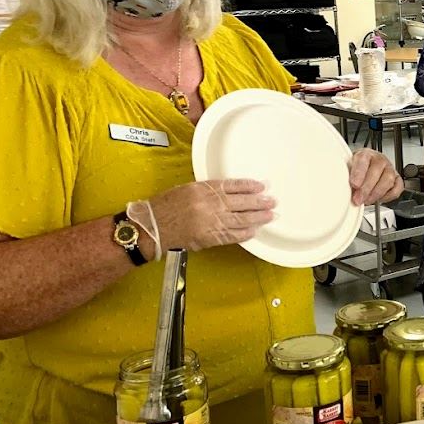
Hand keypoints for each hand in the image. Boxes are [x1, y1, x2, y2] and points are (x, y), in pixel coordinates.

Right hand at [148, 179, 274, 251]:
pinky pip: (231, 235)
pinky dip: (244, 233)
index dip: (249, 186)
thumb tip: (228, 194)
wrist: (150, 227)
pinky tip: (254, 231)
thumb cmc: (164, 206)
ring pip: (240, 219)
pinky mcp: (208, 237)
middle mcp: (209, 204)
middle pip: (241, 202)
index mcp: (203, 189)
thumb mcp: (186, 189)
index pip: (233, 186)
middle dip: (259, 202)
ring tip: (270, 215)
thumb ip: (207, 191)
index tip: (261, 186)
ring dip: (257, 218)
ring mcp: (210, 222)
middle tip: (272, 201)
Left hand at [349, 148, 402, 204]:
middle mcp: (379, 159)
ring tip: (366, 200)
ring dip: (376, 193)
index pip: (363, 160)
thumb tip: (343, 189)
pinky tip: (378, 199)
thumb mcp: (347, 171)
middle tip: (358, 199)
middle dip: (366, 188)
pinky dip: (388, 196)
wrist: (363, 173)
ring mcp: (389, 169)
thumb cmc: (355, 172)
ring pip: (388, 179)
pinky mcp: (397, 179)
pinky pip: (397, 188)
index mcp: (365, 154)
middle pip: (377, 170)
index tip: (353, 184)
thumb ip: (346, 177)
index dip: (359, 173)